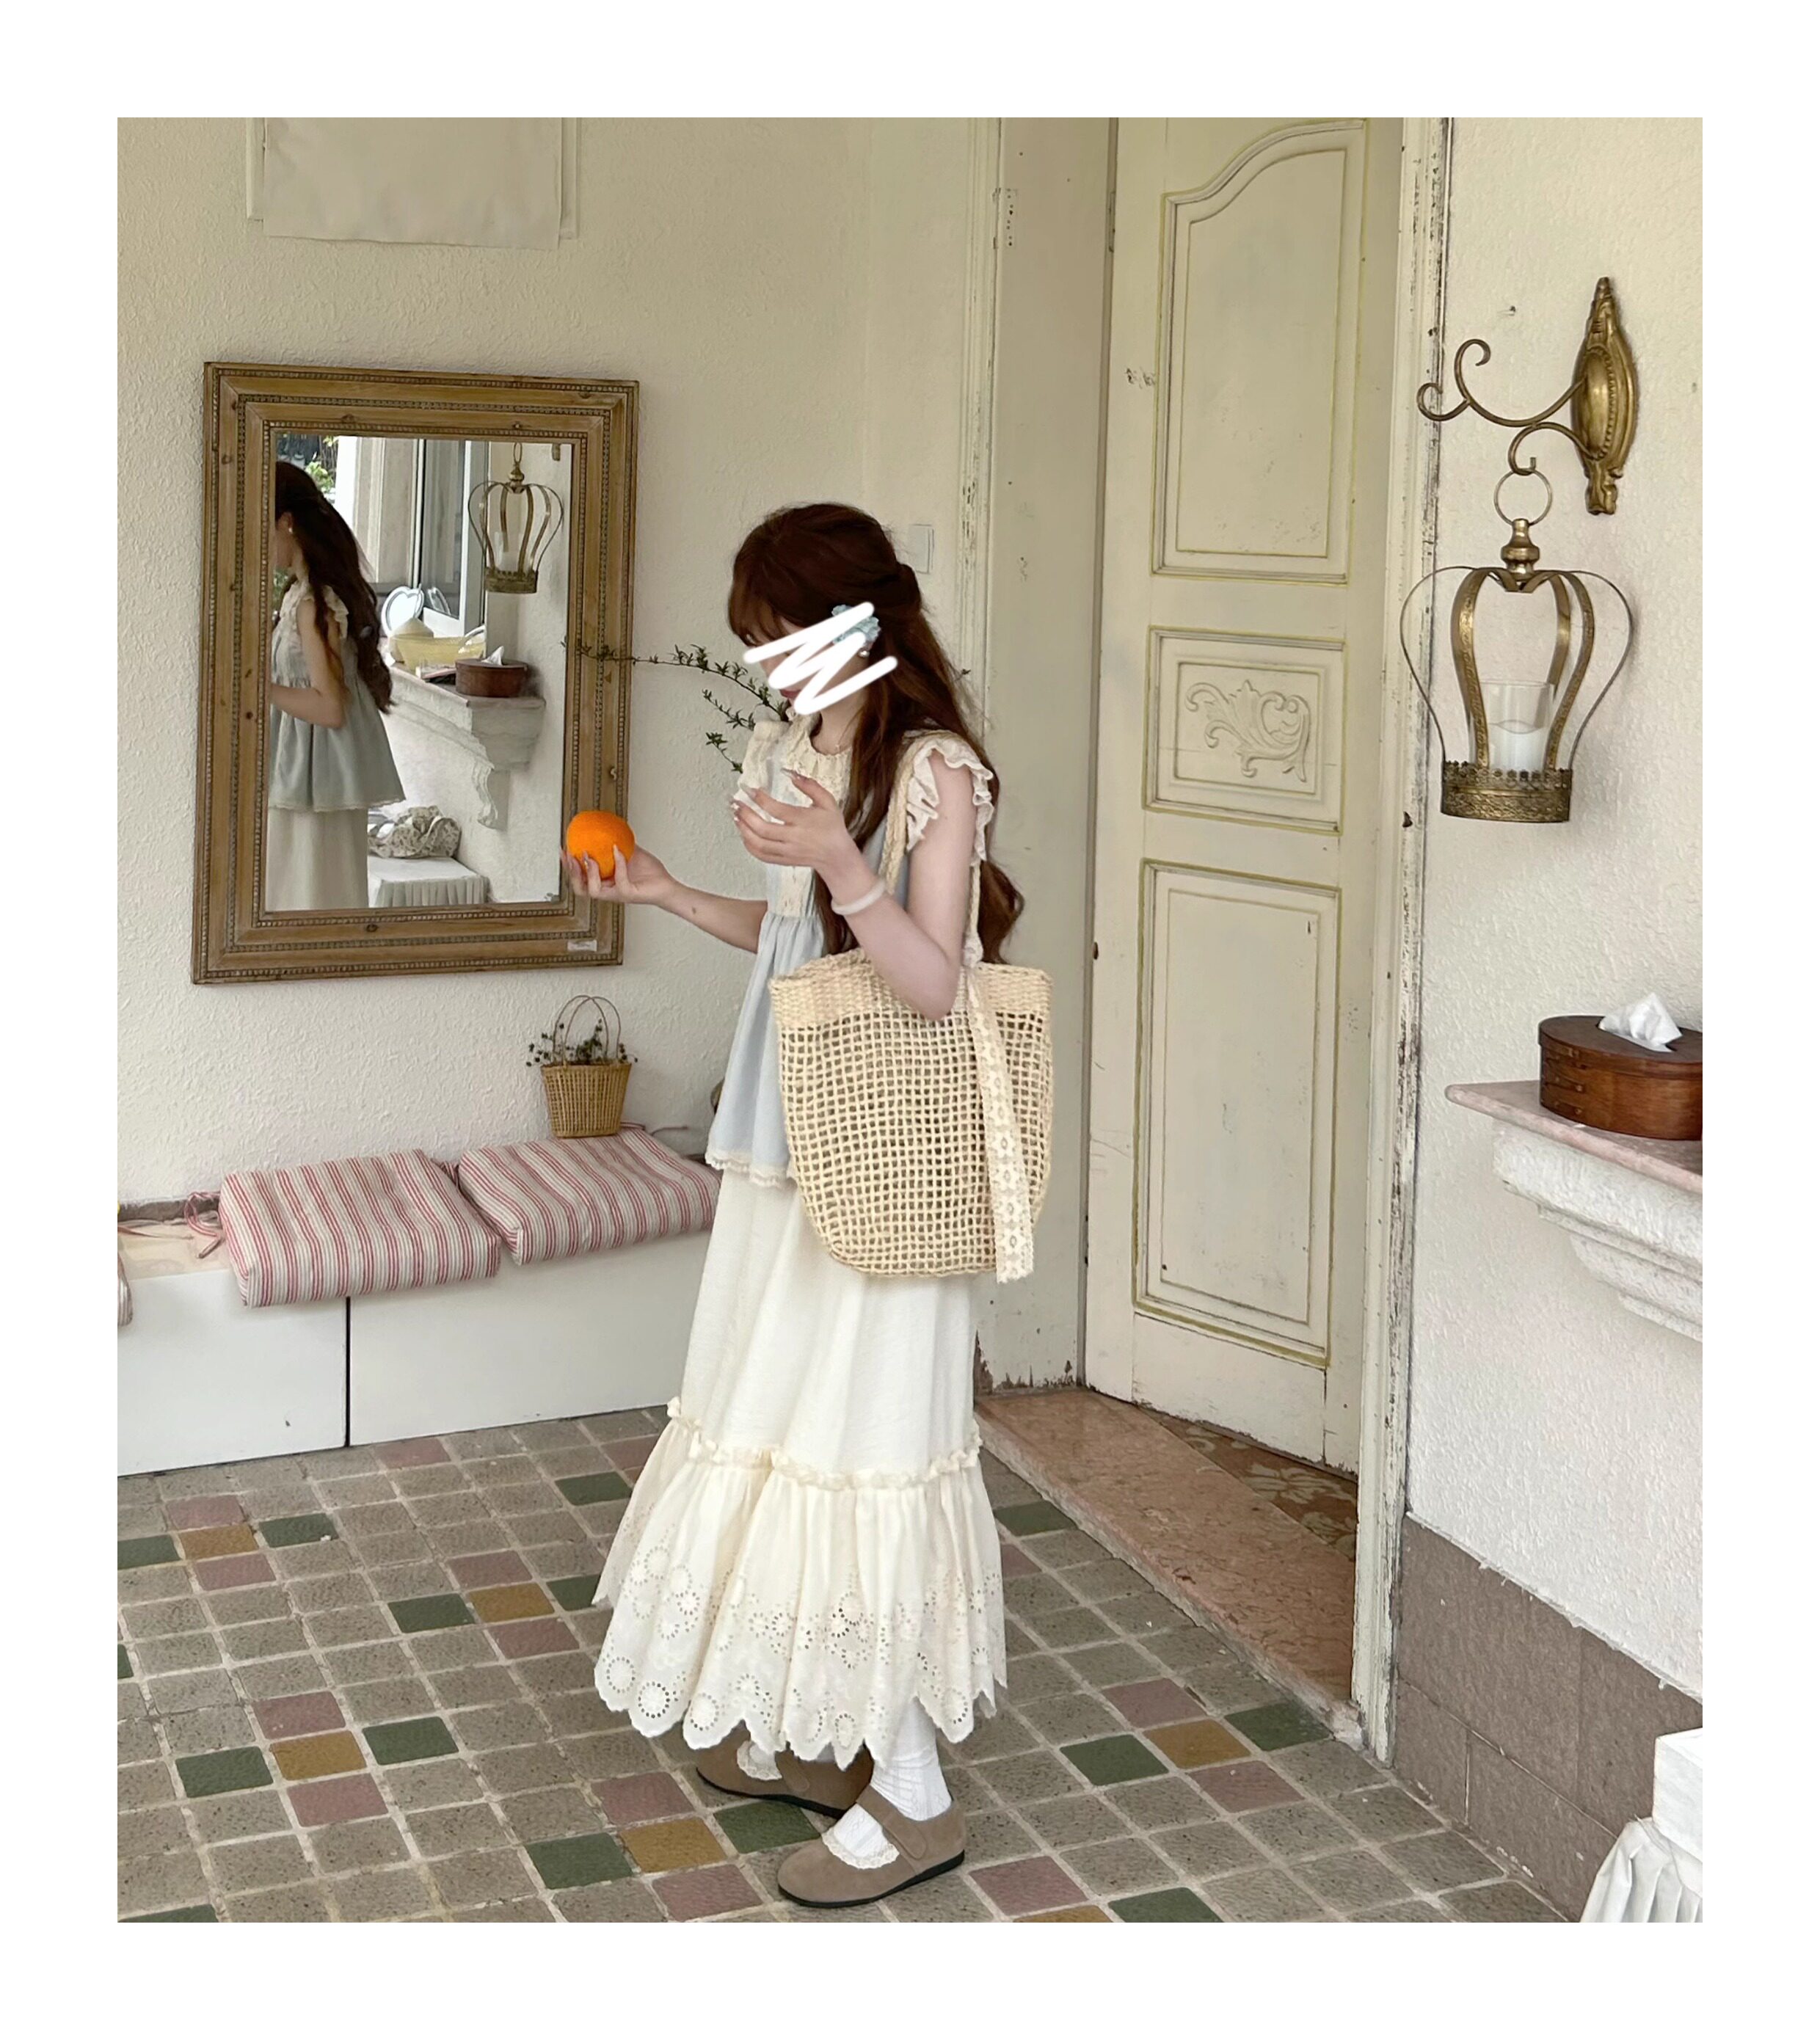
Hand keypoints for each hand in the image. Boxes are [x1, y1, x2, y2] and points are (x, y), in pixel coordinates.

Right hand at [562, 843, 674, 905]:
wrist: (666, 884)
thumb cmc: (650, 873)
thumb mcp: (629, 853)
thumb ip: (617, 844)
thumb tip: (607, 828)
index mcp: (604, 882)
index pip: (579, 879)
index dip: (568, 867)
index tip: (564, 850)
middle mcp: (608, 890)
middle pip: (580, 889)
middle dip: (572, 872)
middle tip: (572, 856)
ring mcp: (617, 894)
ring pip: (593, 891)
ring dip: (589, 873)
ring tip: (590, 857)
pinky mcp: (628, 894)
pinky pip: (619, 882)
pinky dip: (618, 865)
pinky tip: (618, 852)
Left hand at [734, 772, 868, 890]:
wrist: (837, 856)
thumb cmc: (832, 826)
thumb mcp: (827, 802)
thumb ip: (810, 786)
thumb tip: (790, 774)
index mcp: (803, 820)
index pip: (775, 809)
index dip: (759, 798)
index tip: (750, 789)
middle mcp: (793, 837)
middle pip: (762, 828)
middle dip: (745, 814)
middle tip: (735, 802)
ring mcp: (787, 851)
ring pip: (758, 844)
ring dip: (743, 830)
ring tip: (735, 817)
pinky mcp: (784, 860)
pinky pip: (762, 856)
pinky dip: (749, 846)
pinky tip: (744, 835)